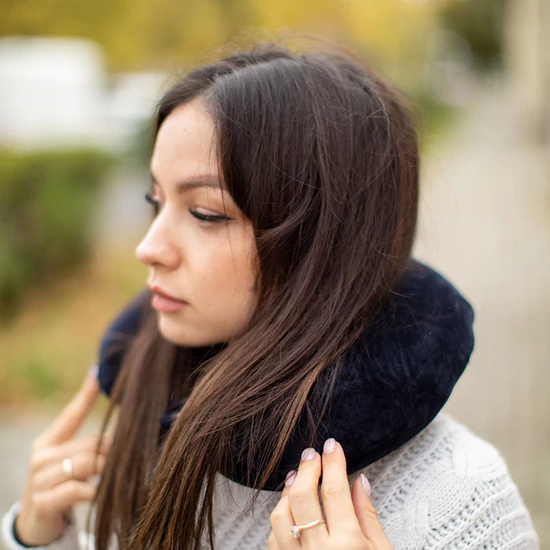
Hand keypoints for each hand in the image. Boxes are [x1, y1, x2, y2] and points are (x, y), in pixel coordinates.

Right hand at [14, 367, 110, 545]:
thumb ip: (89, 444)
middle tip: (130, 456)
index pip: (71, 415)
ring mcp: (39, 480)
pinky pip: (78, 490)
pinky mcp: (43, 502)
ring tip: (118, 475)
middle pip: (90, 443)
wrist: (35, 524)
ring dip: (107, 470)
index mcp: (48, 442)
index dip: (86, 394)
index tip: (98, 372)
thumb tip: (121, 425)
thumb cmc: (61, 485)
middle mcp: (41, 457)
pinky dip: (95, 492)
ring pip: (87, 464)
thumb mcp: (69, 461)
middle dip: (113, 450)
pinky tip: (102, 495)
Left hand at [268, 439, 392, 549]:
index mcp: (349, 546)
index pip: (334, 491)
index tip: (332, 445)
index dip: (333, 462)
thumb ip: (368, 516)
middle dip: (306, 469)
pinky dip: (280, 518)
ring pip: (280, 516)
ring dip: (287, 491)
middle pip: (302, 497)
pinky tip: (289, 508)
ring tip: (297, 476)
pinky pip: (273, 540)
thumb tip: (359, 480)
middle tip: (312, 453)